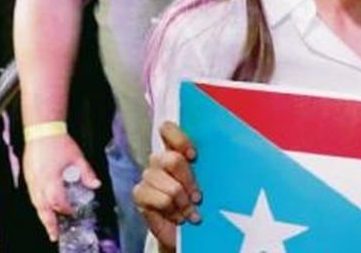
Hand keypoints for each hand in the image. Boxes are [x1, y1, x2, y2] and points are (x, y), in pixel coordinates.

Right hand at [22, 134, 99, 241]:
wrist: (42, 130)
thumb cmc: (59, 142)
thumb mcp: (77, 156)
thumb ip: (86, 172)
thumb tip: (96, 185)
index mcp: (51, 178)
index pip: (58, 200)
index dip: (66, 208)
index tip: (72, 211)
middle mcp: (39, 182)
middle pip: (42, 208)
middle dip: (49, 222)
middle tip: (54, 235)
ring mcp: (31, 180)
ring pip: (35, 203)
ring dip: (43, 215)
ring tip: (49, 226)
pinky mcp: (28, 177)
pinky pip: (32, 196)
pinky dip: (38, 205)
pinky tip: (44, 209)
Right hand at [131, 122, 199, 252]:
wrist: (184, 231)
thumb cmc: (197, 202)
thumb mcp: (206, 181)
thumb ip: (205, 166)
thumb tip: (220, 157)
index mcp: (175, 150)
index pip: (167, 130)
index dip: (180, 140)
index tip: (193, 156)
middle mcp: (159, 160)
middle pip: (172, 160)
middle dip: (189, 181)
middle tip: (198, 197)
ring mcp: (148, 176)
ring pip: (171, 186)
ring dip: (184, 202)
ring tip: (189, 211)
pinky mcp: (140, 194)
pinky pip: (162, 200)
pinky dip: (174, 211)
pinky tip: (177, 216)